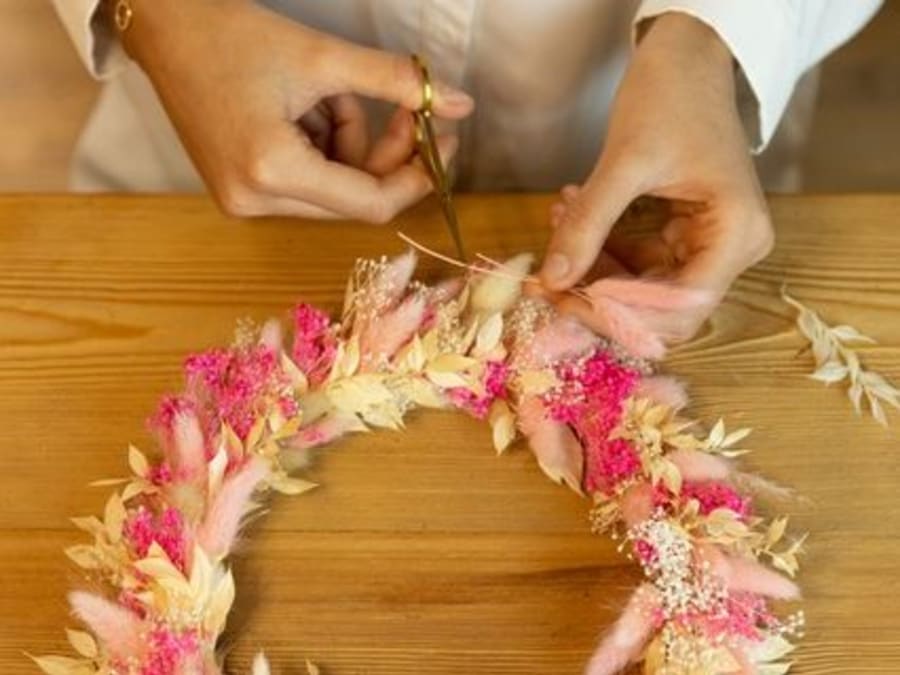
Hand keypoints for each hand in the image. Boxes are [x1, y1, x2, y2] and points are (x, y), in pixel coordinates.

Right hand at [117, 0, 473, 220]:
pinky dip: (324, 145)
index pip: (370, 202)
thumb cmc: (232, 33)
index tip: (445, 140)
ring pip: (333, 189)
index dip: (417, 176)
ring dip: (351, 141)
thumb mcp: (324, 55)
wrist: (163, 25)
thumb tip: (462, 103)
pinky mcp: (240, 190)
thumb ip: (397, 81)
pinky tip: (307, 106)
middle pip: (353, 198)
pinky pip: (307, 181)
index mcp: (271, 170)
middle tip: (406, 105)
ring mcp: (243, 200)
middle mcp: (254, 200)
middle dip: (386, 153)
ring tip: (329, 90)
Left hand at [539, 13, 773, 341]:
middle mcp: (730, 251)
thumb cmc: (671, 97)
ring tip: (558, 220)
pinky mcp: (681, 235)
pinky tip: (571, 213)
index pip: (681, 307)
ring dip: (592, 267)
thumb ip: (588, 223)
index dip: (621, 313)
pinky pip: (635, 265)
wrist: (686, 57)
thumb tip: (552, 279)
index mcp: (737, 235)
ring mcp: (707, 245)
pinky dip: (600, 248)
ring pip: (640, 290)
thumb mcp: (625, 163)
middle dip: (599, 294)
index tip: (566, 296)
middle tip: (548, 275)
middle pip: (661, 309)